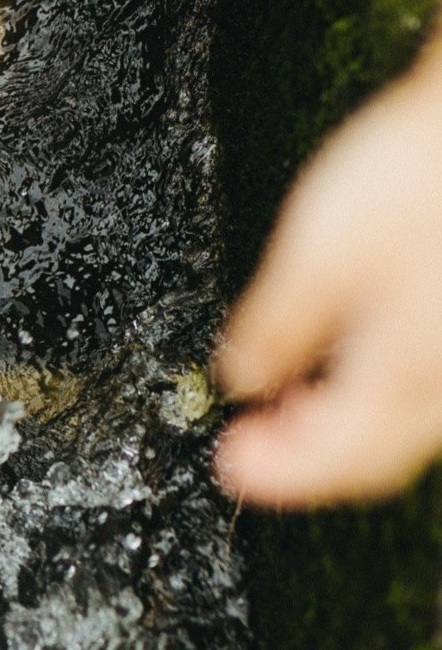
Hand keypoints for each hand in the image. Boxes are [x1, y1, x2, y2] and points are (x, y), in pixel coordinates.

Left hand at [214, 40, 441, 506]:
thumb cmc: (419, 176)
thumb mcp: (322, 251)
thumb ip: (277, 325)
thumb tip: (238, 378)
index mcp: (407, 374)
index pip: (337, 460)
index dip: (275, 474)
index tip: (227, 464)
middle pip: (375, 454)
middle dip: (304, 460)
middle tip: (247, 444)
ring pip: (405, 422)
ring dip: (341, 427)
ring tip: (286, 402)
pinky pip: (426, 383)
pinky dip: (376, 390)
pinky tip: (347, 356)